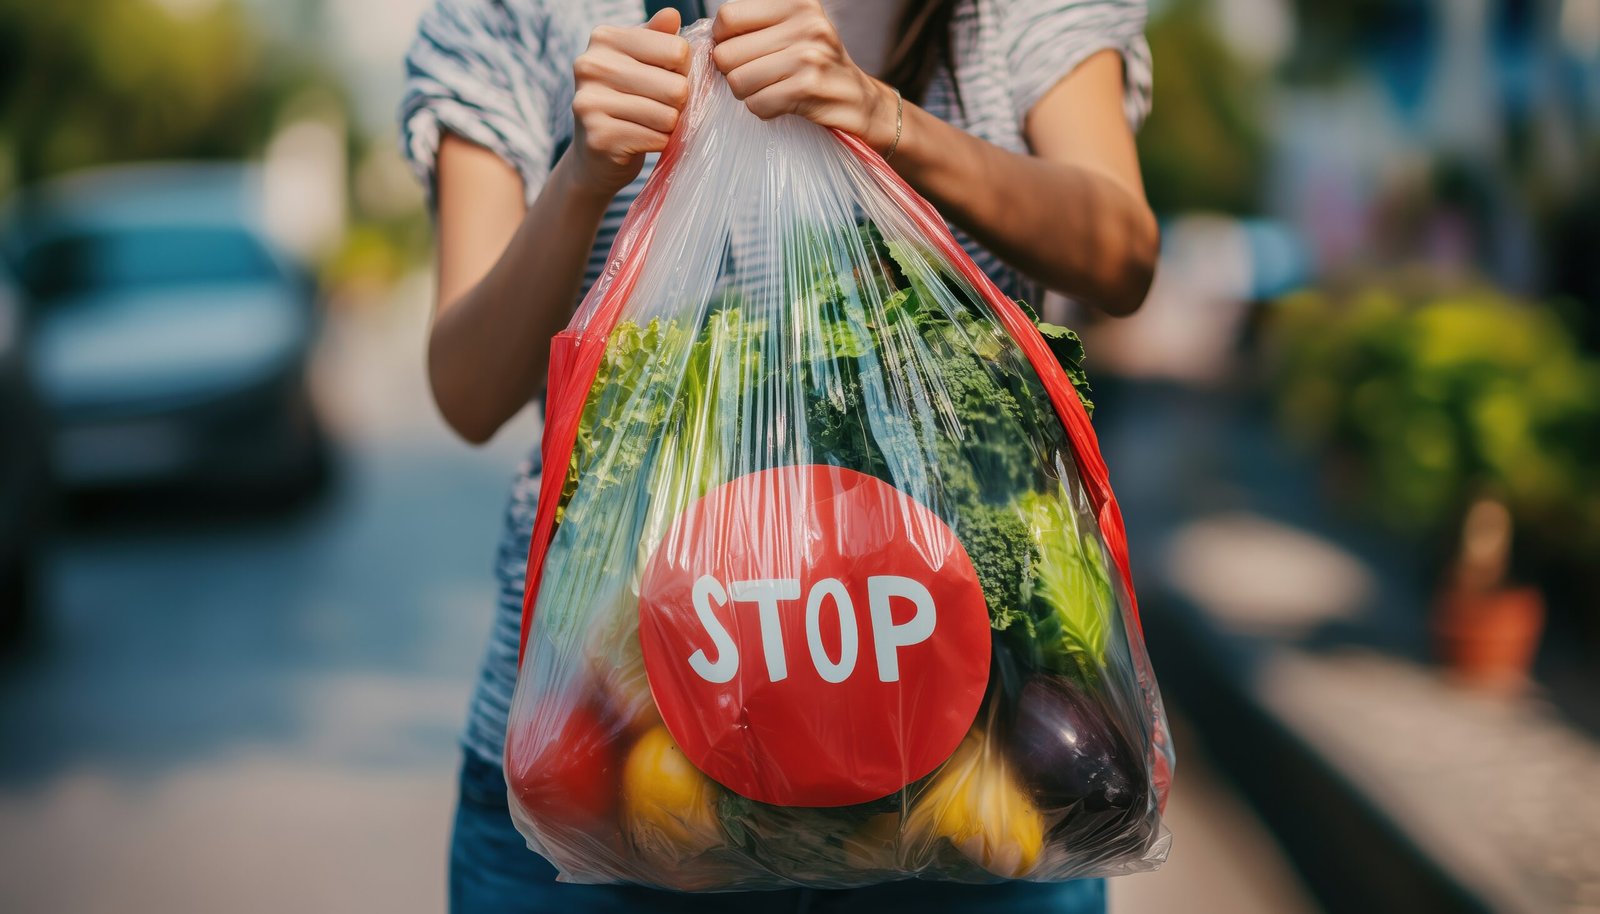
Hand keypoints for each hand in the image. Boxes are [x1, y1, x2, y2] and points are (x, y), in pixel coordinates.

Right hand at [568, 9, 692, 197]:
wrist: (594, 156)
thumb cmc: (626, 101)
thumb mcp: (640, 63)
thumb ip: (658, 39)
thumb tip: (671, 15)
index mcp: (603, 39)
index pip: (677, 50)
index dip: (683, 71)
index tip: (666, 79)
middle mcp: (591, 66)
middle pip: (676, 86)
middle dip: (678, 103)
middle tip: (661, 108)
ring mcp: (590, 102)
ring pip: (668, 115)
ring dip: (669, 125)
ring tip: (651, 124)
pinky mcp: (599, 137)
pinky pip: (657, 139)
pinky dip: (659, 144)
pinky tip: (642, 140)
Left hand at [711, 0, 896, 150]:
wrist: (860, 100)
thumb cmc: (817, 66)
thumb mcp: (795, 30)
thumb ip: (756, 26)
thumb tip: (708, 40)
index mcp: (796, 3)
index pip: (728, 17)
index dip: (723, 42)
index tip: (740, 54)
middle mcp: (805, 23)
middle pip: (727, 54)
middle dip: (733, 74)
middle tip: (758, 78)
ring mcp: (808, 55)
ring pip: (738, 81)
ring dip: (747, 94)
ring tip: (771, 90)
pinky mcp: (808, 88)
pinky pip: (757, 104)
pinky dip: (763, 110)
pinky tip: (783, 104)